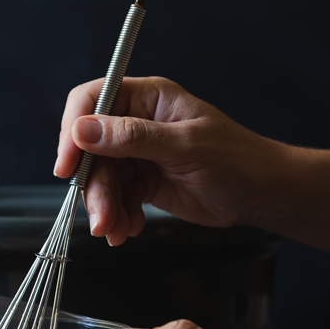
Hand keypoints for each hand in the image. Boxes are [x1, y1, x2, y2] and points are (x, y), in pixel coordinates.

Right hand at [54, 76, 285, 244]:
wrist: (263, 195)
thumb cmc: (237, 160)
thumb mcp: (184, 146)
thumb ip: (132, 137)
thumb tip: (82, 129)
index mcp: (148, 98)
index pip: (92, 100)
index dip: (73, 130)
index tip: (66, 166)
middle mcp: (138, 122)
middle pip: (91, 148)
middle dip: (92, 185)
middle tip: (99, 217)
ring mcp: (140, 153)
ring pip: (101, 177)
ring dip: (103, 206)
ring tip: (114, 230)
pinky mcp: (145, 181)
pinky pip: (117, 197)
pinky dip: (117, 216)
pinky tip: (127, 229)